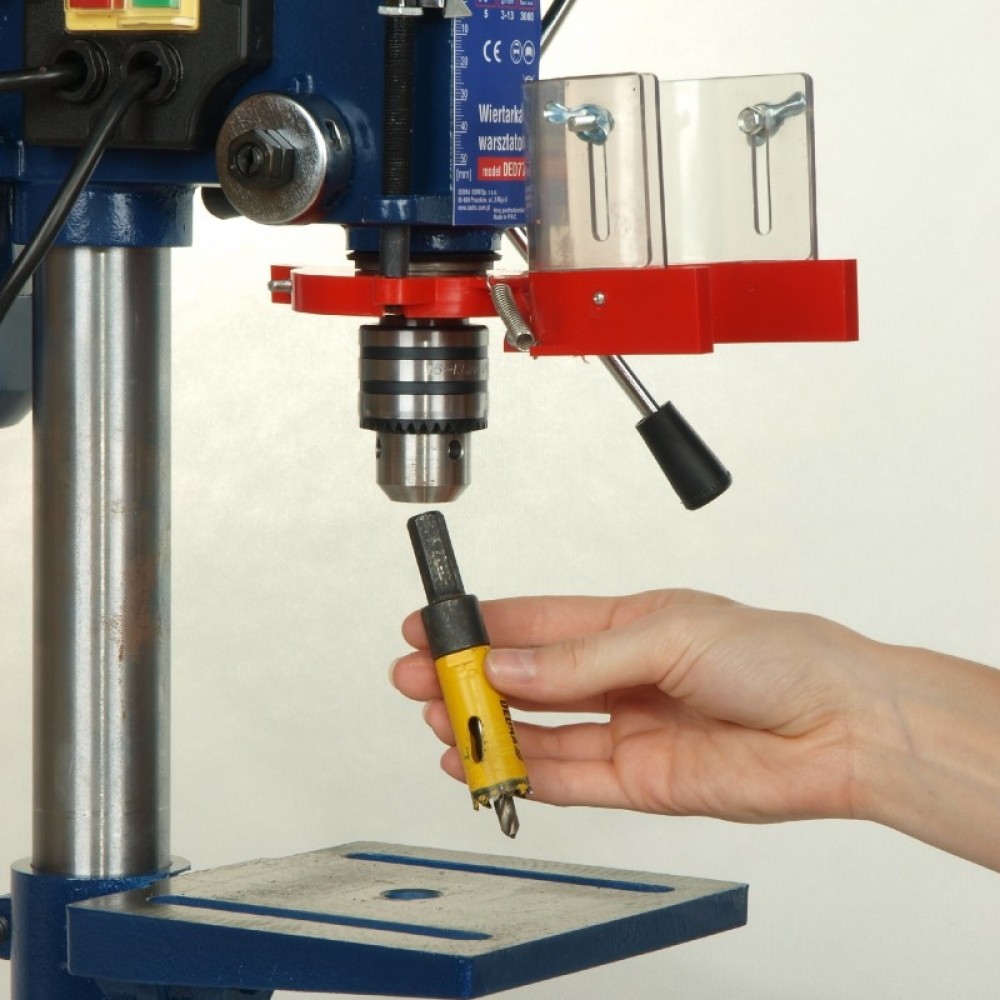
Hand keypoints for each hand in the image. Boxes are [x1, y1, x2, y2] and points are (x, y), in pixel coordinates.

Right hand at [392, 589, 876, 823]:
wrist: (840, 726)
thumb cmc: (777, 655)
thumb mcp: (667, 634)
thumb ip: (580, 660)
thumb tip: (507, 667)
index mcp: (628, 623)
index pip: (536, 623)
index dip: (480, 625)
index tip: (432, 627)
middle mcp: (622, 676)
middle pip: (526, 679)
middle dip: (469, 679)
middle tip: (420, 680)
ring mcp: (627, 729)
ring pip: (538, 731)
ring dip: (487, 728)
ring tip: (440, 723)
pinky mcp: (639, 780)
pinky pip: (565, 778)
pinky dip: (521, 773)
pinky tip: (485, 762)